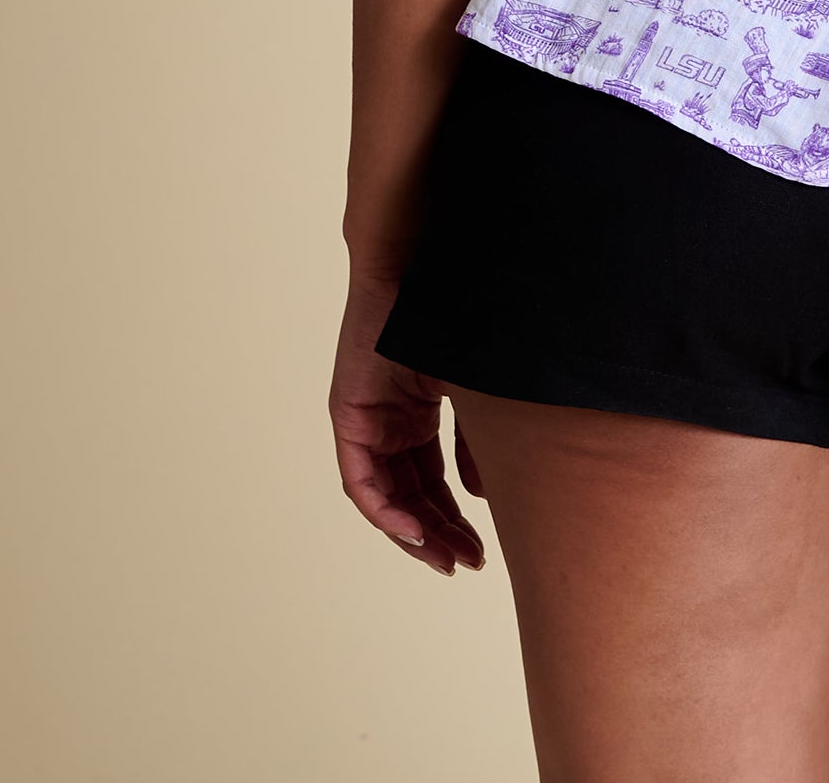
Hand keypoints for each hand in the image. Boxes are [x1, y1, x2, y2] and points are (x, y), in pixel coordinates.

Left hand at [330, 268, 486, 576]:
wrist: (423, 265)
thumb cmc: (455, 315)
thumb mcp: (474, 391)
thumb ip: (475, 442)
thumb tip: (480, 496)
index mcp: (415, 412)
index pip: (431, 480)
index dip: (453, 517)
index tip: (478, 548)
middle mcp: (387, 421)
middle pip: (409, 494)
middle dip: (437, 533)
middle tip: (466, 562)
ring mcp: (365, 419)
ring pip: (384, 494)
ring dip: (412, 531)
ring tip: (444, 558)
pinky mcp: (348, 414)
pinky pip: (360, 479)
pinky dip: (384, 508)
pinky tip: (413, 529)